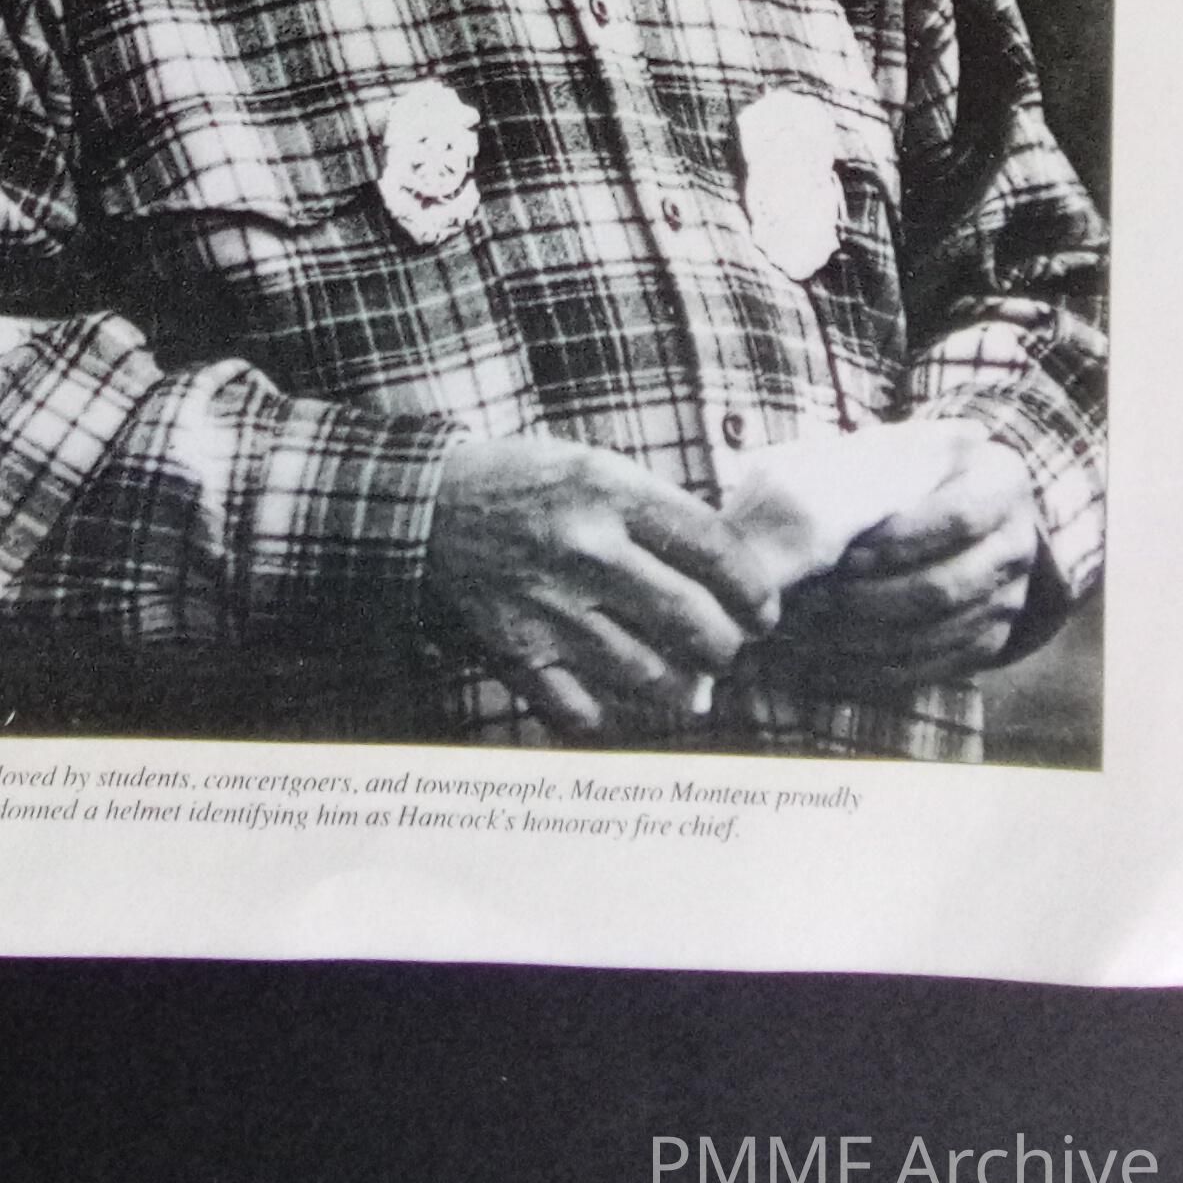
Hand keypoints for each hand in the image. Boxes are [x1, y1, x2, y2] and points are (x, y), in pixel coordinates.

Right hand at [426, 434, 785, 737]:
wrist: (418, 510)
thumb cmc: (518, 485)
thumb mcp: (592, 467)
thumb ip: (655, 514)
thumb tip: (727, 573)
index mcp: (609, 491)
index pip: (715, 550)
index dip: (755, 590)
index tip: (764, 611)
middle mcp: (586, 550)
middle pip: (694, 622)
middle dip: (726, 645)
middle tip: (726, 646)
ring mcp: (551, 608)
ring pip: (652, 676)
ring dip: (684, 687)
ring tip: (689, 681)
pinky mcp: (517, 655)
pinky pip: (586, 713)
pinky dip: (613, 715)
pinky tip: (623, 700)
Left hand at [771, 426, 1039, 686]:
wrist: (967, 515)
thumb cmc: (920, 474)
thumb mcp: (912, 451)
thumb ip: (889, 461)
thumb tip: (839, 480)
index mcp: (1002, 485)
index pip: (959, 518)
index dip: (901, 539)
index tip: (848, 550)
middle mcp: (1017, 545)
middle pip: (947, 585)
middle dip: (874, 597)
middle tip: (816, 600)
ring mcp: (1009, 599)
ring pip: (940, 632)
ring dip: (870, 638)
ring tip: (813, 635)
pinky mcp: (992, 641)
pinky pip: (938, 667)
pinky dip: (883, 670)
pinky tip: (833, 664)